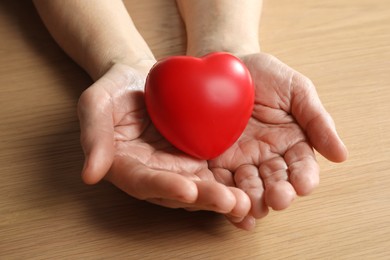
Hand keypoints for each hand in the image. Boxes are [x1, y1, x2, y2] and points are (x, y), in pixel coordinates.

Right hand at [78, 63, 250, 221]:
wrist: (144, 79)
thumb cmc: (115, 89)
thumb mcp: (96, 102)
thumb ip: (94, 135)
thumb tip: (90, 174)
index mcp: (127, 166)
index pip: (144, 182)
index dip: (164, 187)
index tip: (186, 189)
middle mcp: (155, 173)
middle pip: (179, 191)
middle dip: (205, 199)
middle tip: (230, 202)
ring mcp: (179, 167)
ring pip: (202, 188)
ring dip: (224, 198)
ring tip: (247, 201)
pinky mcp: (199, 158)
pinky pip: (216, 172)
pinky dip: (233, 182)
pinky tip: (254, 187)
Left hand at [209, 53, 347, 229]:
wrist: (227, 65)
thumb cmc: (265, 75)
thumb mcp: (296, 91)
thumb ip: (317, 120)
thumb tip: (341, 155)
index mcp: (291, 142)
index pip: (302, 166)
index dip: (304, 177)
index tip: (303, 184)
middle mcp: (267, 156)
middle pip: (276, 181)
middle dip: (278, 193)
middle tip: (278, 199)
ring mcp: (241, 159)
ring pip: (249, 186)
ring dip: (252, 199)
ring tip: (253, 206)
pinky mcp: (216, 159)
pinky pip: (221, 180)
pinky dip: (225, 194)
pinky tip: (229, 204)